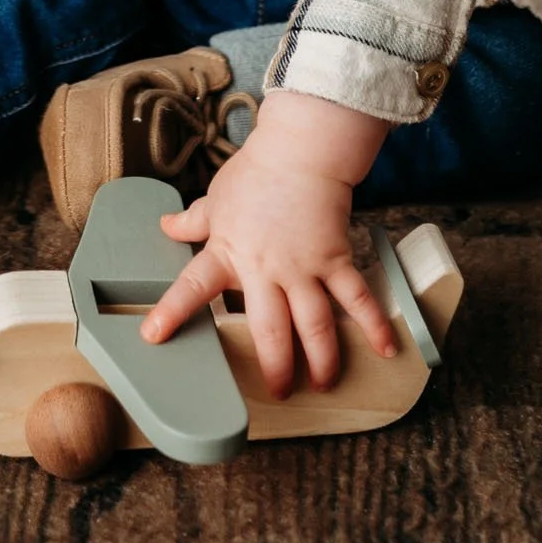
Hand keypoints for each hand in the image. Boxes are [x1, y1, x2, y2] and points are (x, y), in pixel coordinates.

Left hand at [140, 96, 395, 398]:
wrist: (301, 150)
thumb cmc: (257, 172)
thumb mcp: (218, 198)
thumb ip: (194, 220)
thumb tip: (166, 225)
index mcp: (228, 252)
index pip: (193, 286)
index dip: (172, 311)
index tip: (154, 337)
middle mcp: (264, 268)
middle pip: (269, 330)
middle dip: (275, 367)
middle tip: (279, 392)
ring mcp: (302, 267)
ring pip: (314, 325)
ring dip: (322, 360)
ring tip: (324, 384)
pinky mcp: (334, 259)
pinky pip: (356, 297)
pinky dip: (374, 324)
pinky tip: (387, 349)